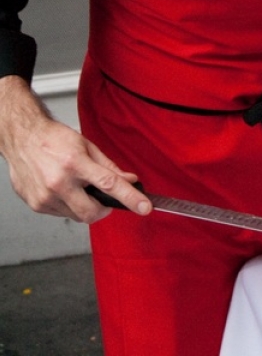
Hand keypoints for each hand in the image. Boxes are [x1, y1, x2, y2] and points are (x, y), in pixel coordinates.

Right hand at [0, 76, 152, 221]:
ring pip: (76, 216)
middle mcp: (59, 182)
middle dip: (103, 209)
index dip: (130, 197)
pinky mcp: (37, 205)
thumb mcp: (87, 146)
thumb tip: (130, 180)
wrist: (23, 139)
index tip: (145, 207)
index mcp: (75, 162)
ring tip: (76, 185)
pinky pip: (62, 214)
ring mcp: (46, 196)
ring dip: (84, 206)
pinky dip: (68, 205)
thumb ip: (109, 167)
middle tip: (103, 197)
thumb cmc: (54, 139)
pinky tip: (62, 189)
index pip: (109, 184)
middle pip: (91, 212)